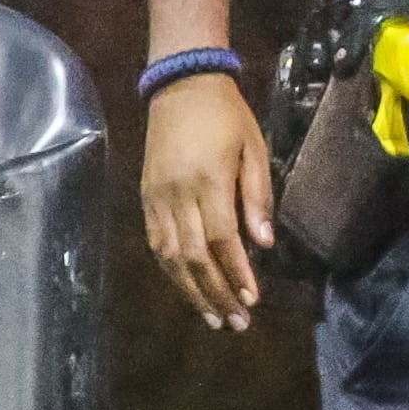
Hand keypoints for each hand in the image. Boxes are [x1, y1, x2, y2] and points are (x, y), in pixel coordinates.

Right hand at [141, 74, 271, 330]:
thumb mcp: (255, 149)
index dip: (236, 272)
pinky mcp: (145, 198)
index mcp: (208, 182)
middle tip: (236, 322)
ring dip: (192, 291)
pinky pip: (156, 243)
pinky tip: (188, 288)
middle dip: (216, 293)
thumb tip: (263, 243)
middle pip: (195, 257)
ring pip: (171, 257)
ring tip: (213, 317)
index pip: (222, 240)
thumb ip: (258, 197)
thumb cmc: (228, 117)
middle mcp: (176, 195)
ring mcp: (156, 199)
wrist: (181, 87)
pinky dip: (172, 270)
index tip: (253, 299)